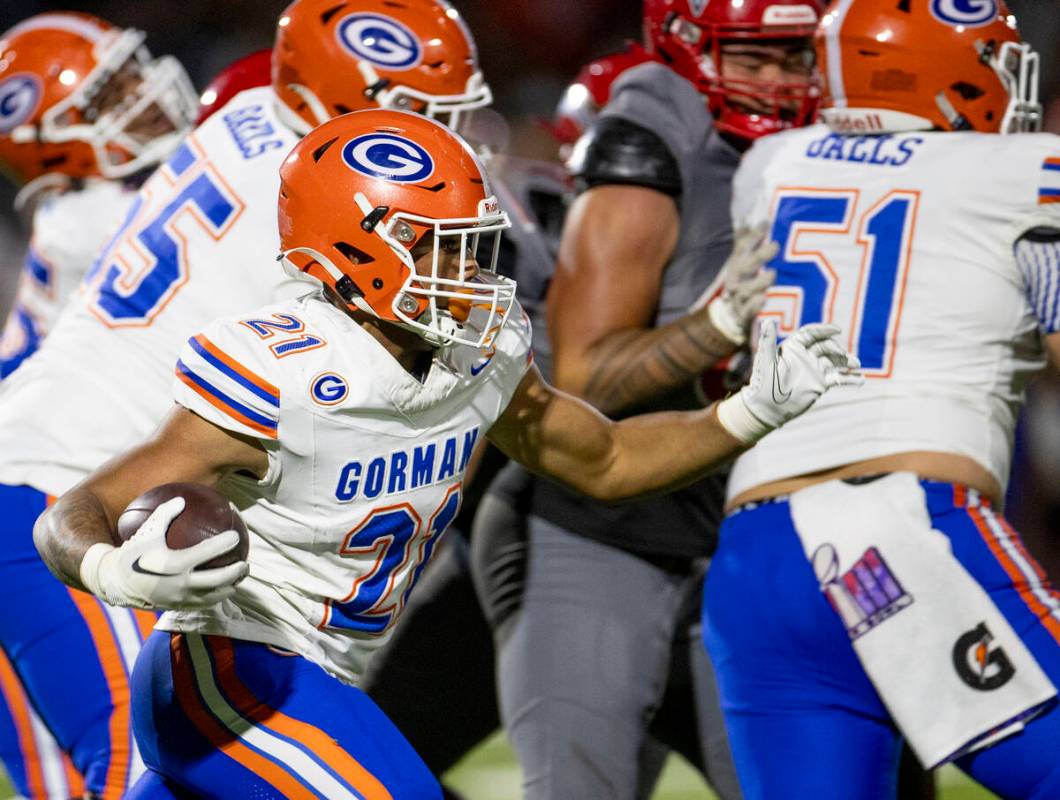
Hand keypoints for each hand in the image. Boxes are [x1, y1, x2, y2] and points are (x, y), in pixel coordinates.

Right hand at [79, 497, 248, 610]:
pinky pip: (203, 604)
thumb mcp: (147, 531)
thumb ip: (165, 513)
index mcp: (174, 564)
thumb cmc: (133, 553)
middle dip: (236, 571)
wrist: (114, 583)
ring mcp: (180, 598)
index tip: (235, 535)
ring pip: (214, 596)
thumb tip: (182, 499)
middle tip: (245, 562)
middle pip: (218, 580)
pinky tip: (223, 588)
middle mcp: (180, 584)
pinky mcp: (178, 607)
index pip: (207, 553)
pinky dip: (216, 596)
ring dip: (230, 587)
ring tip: (239, 577)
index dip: (224, 544)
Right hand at [702, 225, 778, 345]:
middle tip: (775, 246)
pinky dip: (754, 305)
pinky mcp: (743, 315)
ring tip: (773, 274)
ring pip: (746, 290)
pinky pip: (747, 311)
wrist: (730, 316)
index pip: (742, 248)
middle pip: (744, 267)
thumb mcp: (743, 261)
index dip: (753, 236)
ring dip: (759, 281)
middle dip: (759, 256)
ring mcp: (738, 298)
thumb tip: (758, 218)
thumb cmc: (743, 282)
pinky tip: (764, 298)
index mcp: (736, 264)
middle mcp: (735, 280)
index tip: (766, 223)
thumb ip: (748, 241)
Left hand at [716, 320, 862, 443]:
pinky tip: (861, 380)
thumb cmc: (762, 384)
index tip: (837, 330)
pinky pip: (838, 378)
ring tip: (856, 365)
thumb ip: (768, 340)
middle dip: (836, 349)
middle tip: (843, 355)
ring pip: (835, 361)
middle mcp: (805, 356)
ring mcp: (814, 369)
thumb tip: (769, 320)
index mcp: (793, 347)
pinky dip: (850, 378)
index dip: (824, 330)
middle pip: (826, 346)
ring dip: (846, 361)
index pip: (811, 334)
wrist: (767, 408)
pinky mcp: (820, 383)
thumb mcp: (766, 360)